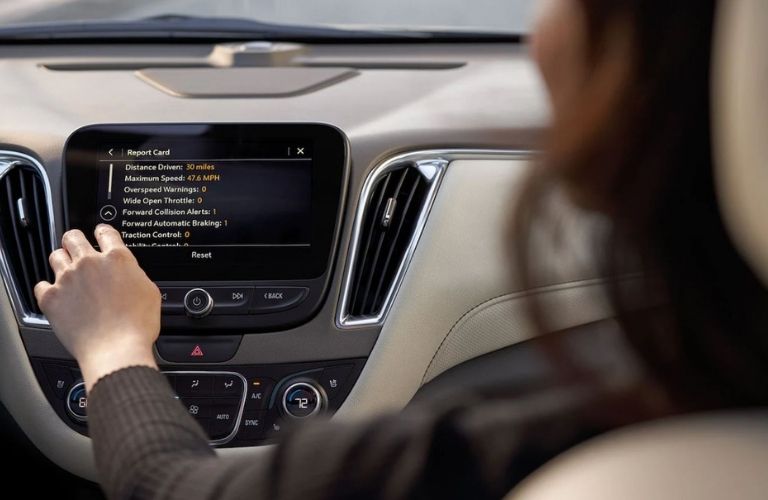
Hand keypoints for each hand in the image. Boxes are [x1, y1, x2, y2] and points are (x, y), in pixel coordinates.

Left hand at [35, 225, 160, 390]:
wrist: (116, 349)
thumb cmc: (137, 326)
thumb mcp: (151, 292)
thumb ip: (136, 275)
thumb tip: (130, 274)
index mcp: (117, 259)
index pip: (105, 231)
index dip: (103, 231)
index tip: (101, 235)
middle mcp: (89, 263)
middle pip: (73, 237)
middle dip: (75, 241)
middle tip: (78, 249)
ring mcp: (68, 279)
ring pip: (55, 256)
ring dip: (62, 261)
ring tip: (68, 274)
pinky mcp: (51, 297)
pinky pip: (41, 285)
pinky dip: (48, 289)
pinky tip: (57, 296)